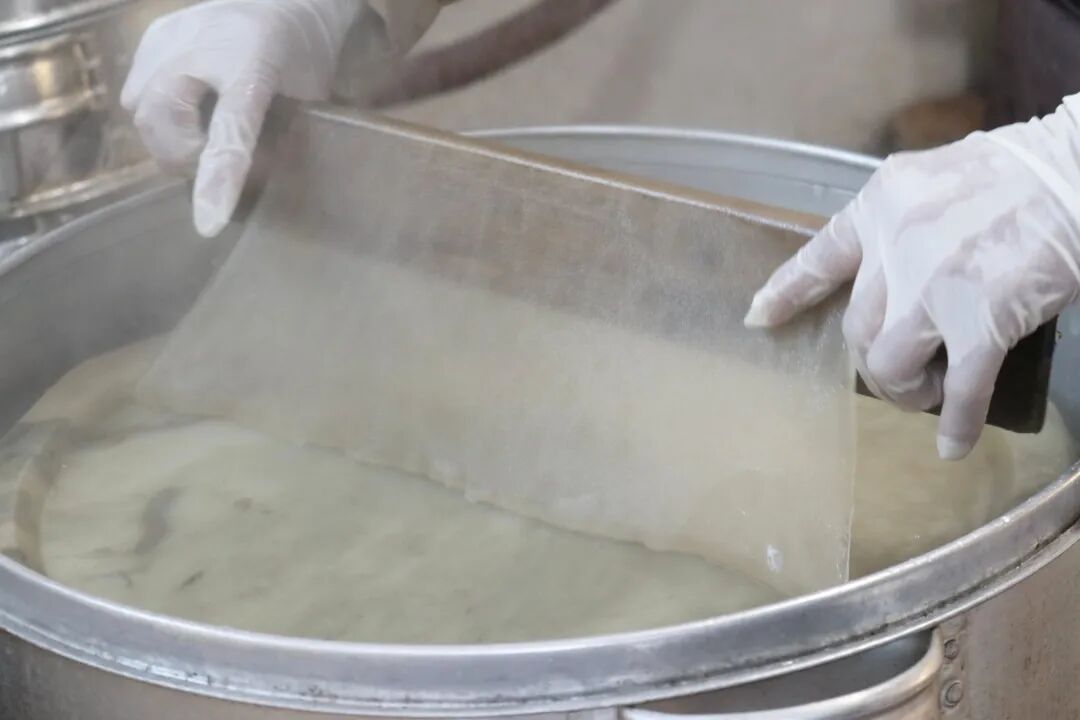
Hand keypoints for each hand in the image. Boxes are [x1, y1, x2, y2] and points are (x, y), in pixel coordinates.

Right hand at [121, 0, 359, 237]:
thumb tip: (265, 187)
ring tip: (202, 141)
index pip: (229, 133)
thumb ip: (285, 139)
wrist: (289, 1)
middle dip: (187, 159)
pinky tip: (188, 114)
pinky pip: (136, 89)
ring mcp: (169, 37)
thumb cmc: (305, 56)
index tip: (209, 224)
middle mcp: (199, 44)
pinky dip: (158, 114)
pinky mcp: (154, 37)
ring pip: (143, 110)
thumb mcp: (311, 100)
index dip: (219, 179)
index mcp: (252, 64)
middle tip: (218, 169)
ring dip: (169, 139)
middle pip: (164, 125)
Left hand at [745, 94, 1079, 459]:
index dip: (786, 293)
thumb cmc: (1018, 176)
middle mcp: (896, 247)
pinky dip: (955, 424)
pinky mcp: (981, 324)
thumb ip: (903, 226)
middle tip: (900, 372)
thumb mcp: (935, 182)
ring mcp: (935, 288)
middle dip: (872, 361)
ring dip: (904, 389)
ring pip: (889, 363)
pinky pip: (958, 390)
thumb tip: (892, 279)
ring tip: (928, 391)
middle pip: (856, 328)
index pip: (820, 257)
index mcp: (881, 206)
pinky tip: (952, 445)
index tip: (758, 318)